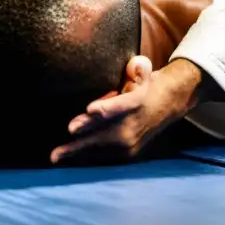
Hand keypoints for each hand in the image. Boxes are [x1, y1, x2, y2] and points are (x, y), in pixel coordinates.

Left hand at [49, 56, 199, 164]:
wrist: (168, 105)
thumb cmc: (146, 86)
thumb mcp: (144, 73)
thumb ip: (138, 68)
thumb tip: (135, 65)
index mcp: (137, 103)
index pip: (121, 106)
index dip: (106, 108)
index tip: (91, 108)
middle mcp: (134, 126)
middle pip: (106, 132)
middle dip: (84, 135)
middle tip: (67, 133)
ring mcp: (131, 143)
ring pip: (101, 149)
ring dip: (78, 152)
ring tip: (57, 156)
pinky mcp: (129, 154)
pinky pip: (104, 157)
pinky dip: (86, 157)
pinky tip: (69, 159)